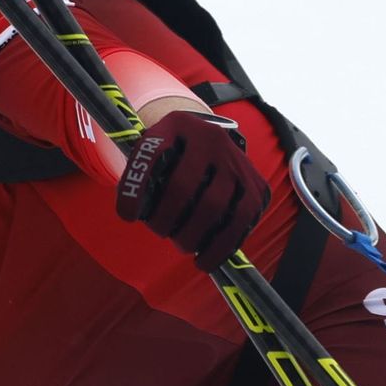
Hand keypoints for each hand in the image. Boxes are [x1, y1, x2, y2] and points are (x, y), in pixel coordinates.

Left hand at [115, 110, 270, 271]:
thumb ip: (138, 173)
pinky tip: (205, 259)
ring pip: (215, 206)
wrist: (210, 140)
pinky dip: (221, 246)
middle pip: (183, 186)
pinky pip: (242, 220)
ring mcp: (238, 162)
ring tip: (181, 246)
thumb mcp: (151, 148)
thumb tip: (131, 214)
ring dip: (193, 235)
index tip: (127, 217)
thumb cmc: (171, 153)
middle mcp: (212, 138)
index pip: (152, 157)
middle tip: (159, 231)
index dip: (136, 190)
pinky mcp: (257, 185)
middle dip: (166, 218)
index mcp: (178, 125)